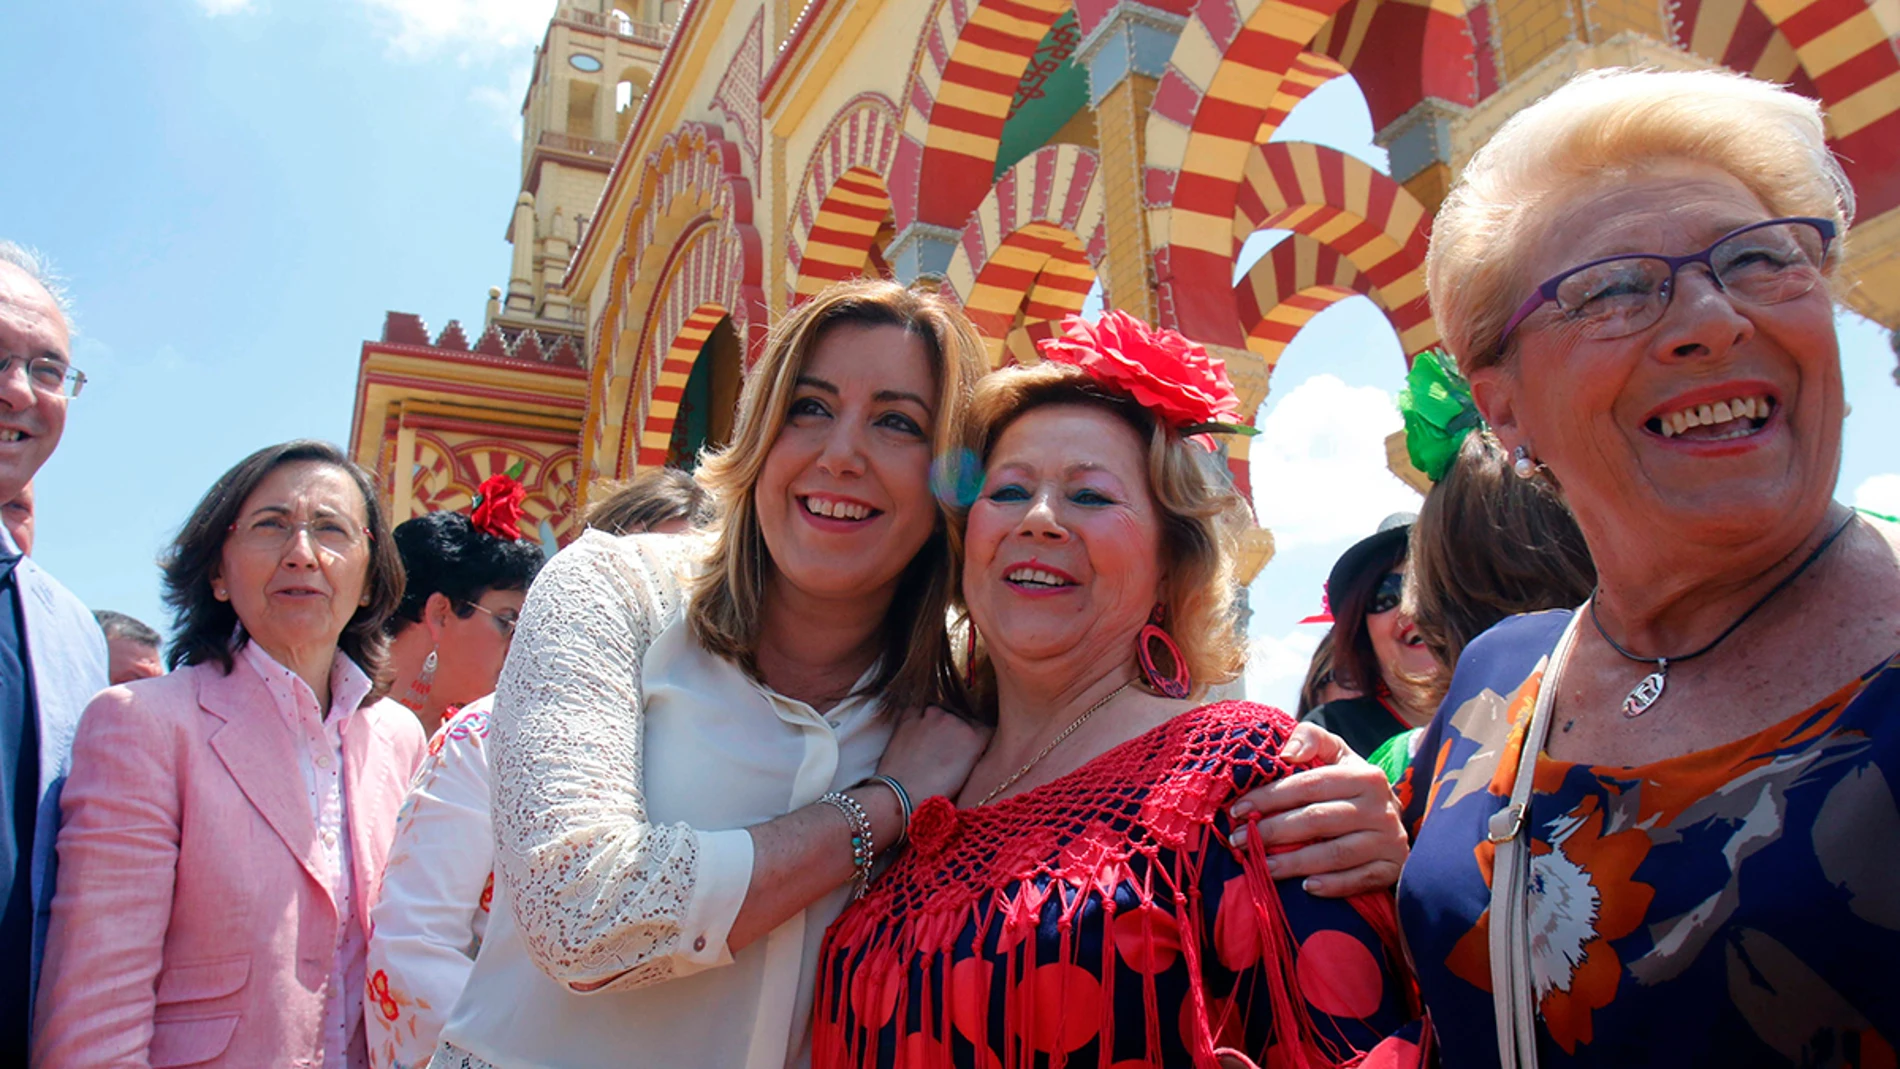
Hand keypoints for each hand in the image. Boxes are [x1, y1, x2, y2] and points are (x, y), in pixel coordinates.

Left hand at [876, 705, 990, 803]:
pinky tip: (915, 738)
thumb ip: (975, 755)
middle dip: (957, 733)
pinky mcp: (909, 716)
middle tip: (947, 754)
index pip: (985, 730)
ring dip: (938, 725)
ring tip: (929, 747)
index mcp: (975, 736)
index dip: (978, 742)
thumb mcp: (968, 777)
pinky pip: (917, 712)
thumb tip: (972, 749)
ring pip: (940, 714)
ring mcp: (931, 716)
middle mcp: (955, 720)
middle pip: (963, 720)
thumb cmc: (934, 796)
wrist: (899, 795)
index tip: (971, 752)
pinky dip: (917, 721)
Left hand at [1227, 722, 1406, 896]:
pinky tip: (1305, 887)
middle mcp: (1381, 807)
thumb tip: (1287, 753)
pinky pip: (1359, 880)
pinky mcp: (1393, 868)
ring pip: (1335, 853)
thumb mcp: (1337, 754)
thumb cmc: (1350, 786)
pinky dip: (1332, 885)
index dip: (1270, 797)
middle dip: (1272, 831)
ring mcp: (1389, 840)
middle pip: (1317, 820)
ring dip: (1294, 863)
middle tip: (1240, 841)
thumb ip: (1311, 739)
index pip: (1309, 785)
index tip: (1238, 809)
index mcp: (1364, 775)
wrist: (1392, 818)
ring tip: (1262, 866)